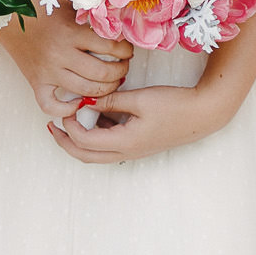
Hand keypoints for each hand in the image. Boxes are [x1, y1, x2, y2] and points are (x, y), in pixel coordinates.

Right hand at [0, 5, 132, 119]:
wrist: (8, 16)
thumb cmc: (42, 8)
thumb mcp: (71, 5)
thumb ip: (92, 16)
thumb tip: (119, 25)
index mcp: (71, 33)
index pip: (110, 47)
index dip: (125, 50)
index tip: (127, 50)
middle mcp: (60, 55)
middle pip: (102, 73)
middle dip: (120, 71)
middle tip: (123, 67)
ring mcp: (48, 72)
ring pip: (86, 91)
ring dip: (105, 89)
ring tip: (111, 82)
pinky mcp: (36, 83)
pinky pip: (51, 106)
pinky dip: (67, 110)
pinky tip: (79, 102)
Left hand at [45, 83, 233, 163]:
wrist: (203, 114)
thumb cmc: (174, 105)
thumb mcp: (139, 98)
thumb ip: (111, 101)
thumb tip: (87, 102)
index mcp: (124, 142)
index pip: (84, 140)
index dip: (70, 124)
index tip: (65, 106)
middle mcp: (126, 151)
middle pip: (85, 156)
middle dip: (66, 142)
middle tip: (53, 126)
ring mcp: (133, 151)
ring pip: (97, 154)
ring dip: (80, 141)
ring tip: (70, 121)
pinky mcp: (138, 145)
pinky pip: (109, 147)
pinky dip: (96, 136)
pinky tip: (95, 117)